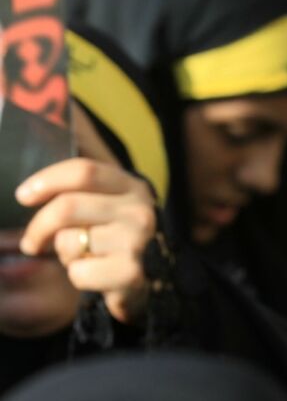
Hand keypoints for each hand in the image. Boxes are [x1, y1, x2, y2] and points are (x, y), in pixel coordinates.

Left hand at [15, 158, 156, 324]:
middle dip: (39, 227)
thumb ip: (80, 179)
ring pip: (69, 241)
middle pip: (67, 207)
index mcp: (131, 186)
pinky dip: (77, 277)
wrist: (149, 279)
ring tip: (79, 256)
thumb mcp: (105, 200)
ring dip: (63, 253)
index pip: (82, 171)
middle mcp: (140, 210)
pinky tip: (93, 274)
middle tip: (33, 241)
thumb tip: (55, 121)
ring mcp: (138, 242)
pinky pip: (79, 272)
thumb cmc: (114, 236)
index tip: (23, 195)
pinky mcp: (131, 274)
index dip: (46, 181)